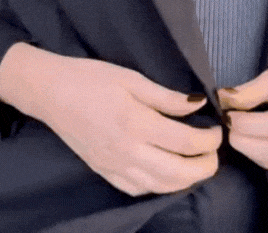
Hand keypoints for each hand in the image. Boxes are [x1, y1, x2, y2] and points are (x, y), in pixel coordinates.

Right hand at [0, 43, 221, 195]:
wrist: (50, 92)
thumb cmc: (90, 78)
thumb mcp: (131, 78)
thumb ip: (166, 96)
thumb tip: (198, 104)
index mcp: (136, 122)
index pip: (186, 142)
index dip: (209, 140)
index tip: (217, 130)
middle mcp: (127, 151)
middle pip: (178, 173)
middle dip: (205, 167)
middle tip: (214, 153)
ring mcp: (114, 165)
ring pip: (160, 186)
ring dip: (185, 180)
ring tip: (197, 164)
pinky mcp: (103, 171)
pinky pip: (137, 189)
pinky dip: (159, 186)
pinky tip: (166, 174)